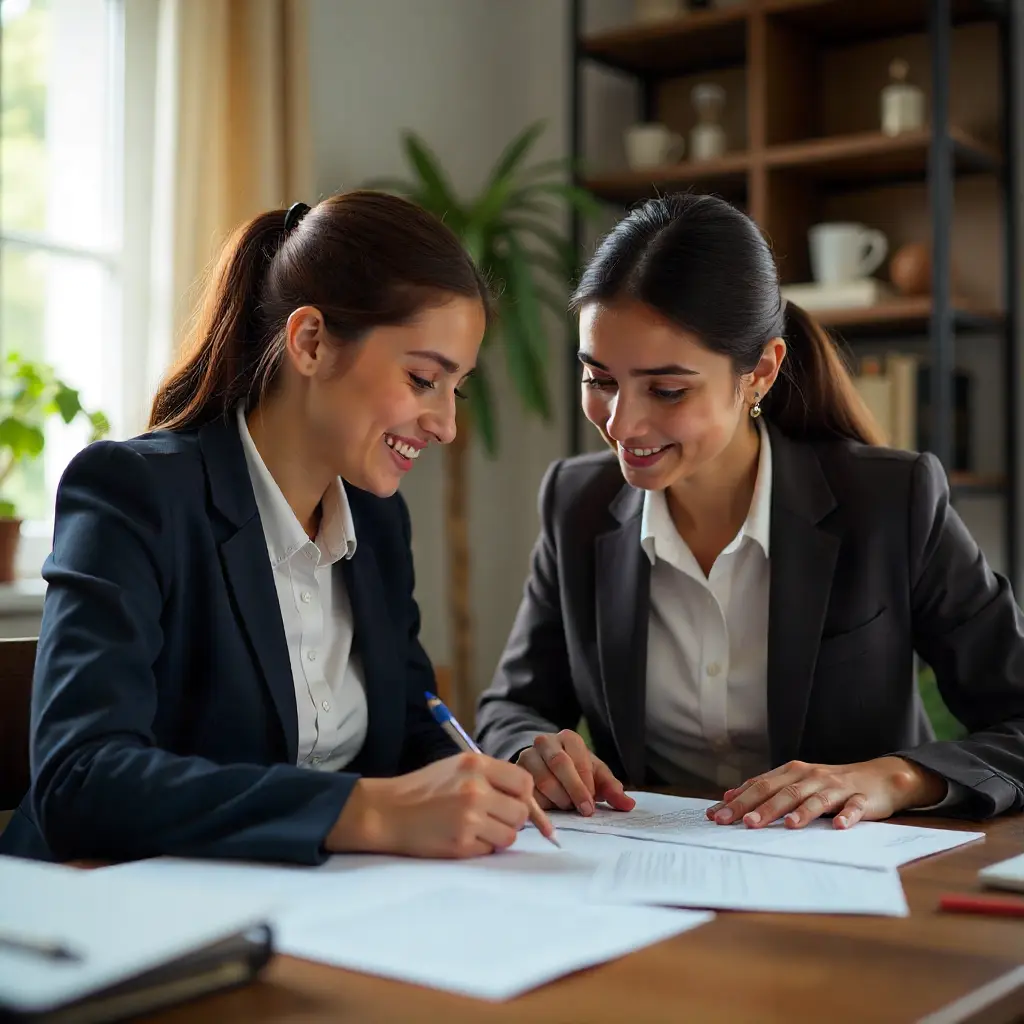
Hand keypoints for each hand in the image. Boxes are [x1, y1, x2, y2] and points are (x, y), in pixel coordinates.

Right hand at [327, 752, 534, 857]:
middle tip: (492, 817)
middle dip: (512, 818)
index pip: (524, 782)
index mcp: (476, 764)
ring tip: (475, 827)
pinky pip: (490, 850)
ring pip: (510, 835)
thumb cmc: (424, 788)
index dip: (523, 795)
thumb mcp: (458, 767)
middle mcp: (475, 789)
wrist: (388, 811)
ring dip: (497, 835)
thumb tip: (528, 801)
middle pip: (521, 813)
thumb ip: (492, 777)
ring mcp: (469, 818)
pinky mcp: (461, 844)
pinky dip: (480, 847)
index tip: (513, 801)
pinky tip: (461, 836)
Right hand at [517, 730, 634, 815]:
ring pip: (541, 779)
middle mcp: (545, 742)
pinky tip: (548, 816)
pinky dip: (539, 807)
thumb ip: (612, 789)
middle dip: (574, 790)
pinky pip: (526, 792)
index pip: (578, 758)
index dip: (586, 783)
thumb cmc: (576, 772)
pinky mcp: (515, 774)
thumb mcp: (596, 776)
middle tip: (584, 810)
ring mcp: (527, 756)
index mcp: (568, 738)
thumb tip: (628, 805)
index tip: (591, 804)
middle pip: (559, 764)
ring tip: (566, 806)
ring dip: (557, 798)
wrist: (545, 767)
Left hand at [705, 756, 947, 829]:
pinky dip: (847, 816)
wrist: (876, 777)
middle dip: (760, 807)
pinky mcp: (861, 799)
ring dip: (800, 811)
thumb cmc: (828, 785)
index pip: (760, 786)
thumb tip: (729, 796)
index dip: (738, 800)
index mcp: (792, 773)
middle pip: (782, 792)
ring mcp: (836, 788)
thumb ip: (765, 789)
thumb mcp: (795, 783)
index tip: (716, 816)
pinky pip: (854, 808)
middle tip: (742, 823)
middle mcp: (811, 777)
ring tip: (786, 825)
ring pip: (815, 799)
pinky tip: (839, 826)